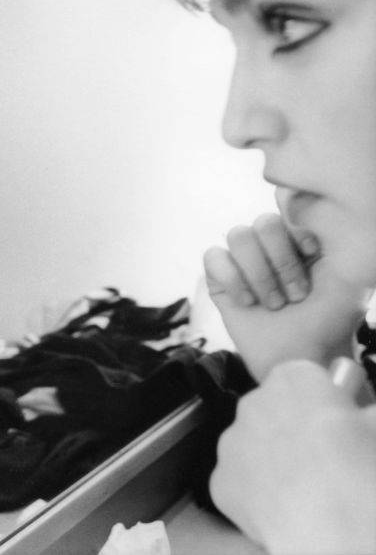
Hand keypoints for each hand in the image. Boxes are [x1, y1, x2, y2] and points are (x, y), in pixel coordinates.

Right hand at [203, 213, 368, 380]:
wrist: (302, 358)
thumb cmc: (329, 320)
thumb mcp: (346, 274)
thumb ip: (331, 234)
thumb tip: (295, 200)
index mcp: (301, 236)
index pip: (288, 202)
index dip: (297, 229)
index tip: (313, 255)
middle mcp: (270, 244)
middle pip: (263, 221)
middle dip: (282, 263)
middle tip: (296, 295)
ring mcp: (243, 260)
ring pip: (237, 236)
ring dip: (260, 275)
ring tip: (274, 303)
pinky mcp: (219, 279)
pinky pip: (213, 257)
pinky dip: (233, 281)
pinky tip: (248, 302)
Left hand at [210, 360, 375, 553]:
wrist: (334, 521)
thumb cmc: (362, 462)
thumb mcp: (375, 424)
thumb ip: (362, 413)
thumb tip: (359, 418)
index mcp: (292, 378)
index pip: (302, 379)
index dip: (322, 403)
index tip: (338, 423)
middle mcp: (252, 403)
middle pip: (271, 412)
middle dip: (292, 430)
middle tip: (324, 460)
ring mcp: (230, 442)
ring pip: (251, 447)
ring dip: (271, 462)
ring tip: (306, 490)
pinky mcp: (220, 480)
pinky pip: (239, 483)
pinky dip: (256, 496)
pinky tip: (284, 510)